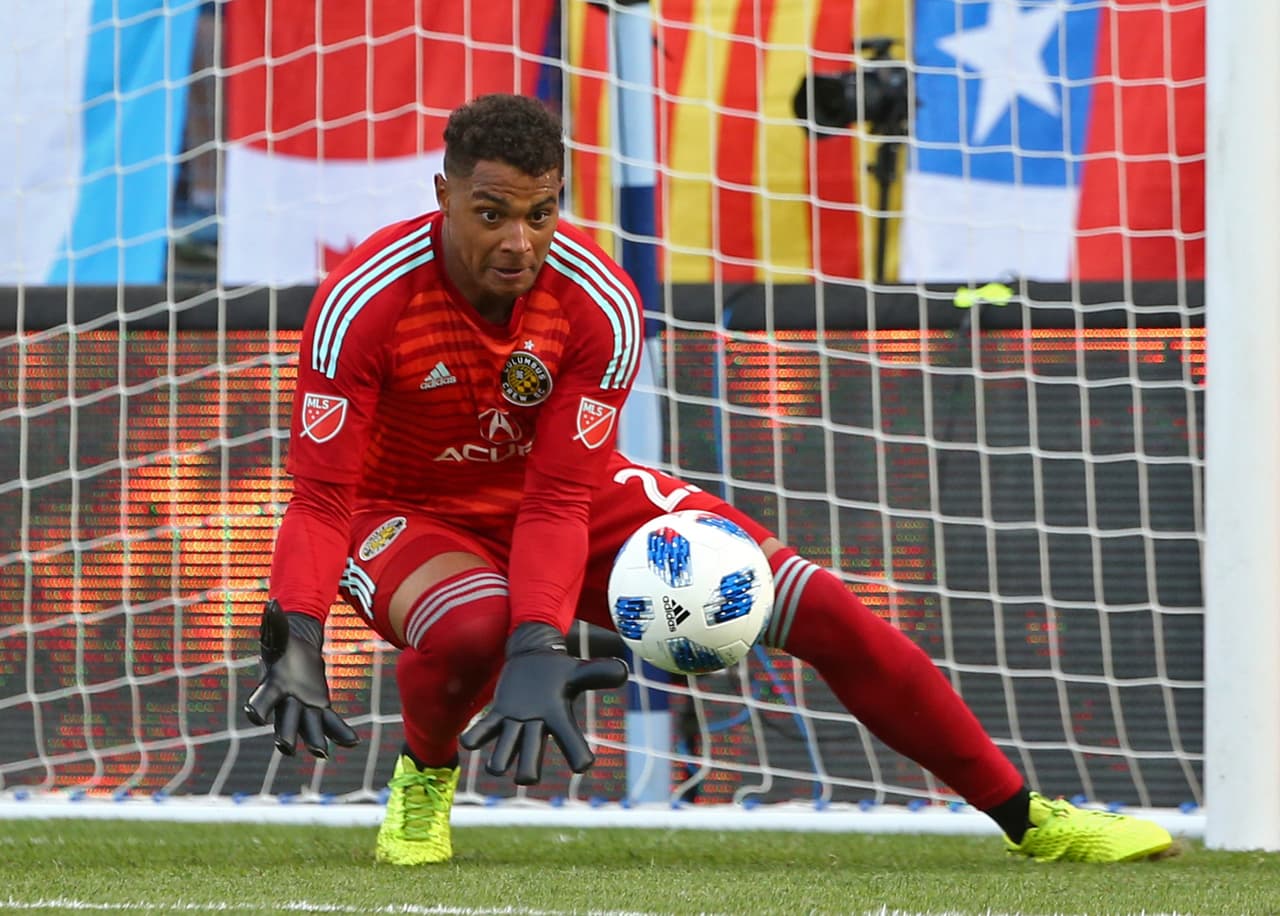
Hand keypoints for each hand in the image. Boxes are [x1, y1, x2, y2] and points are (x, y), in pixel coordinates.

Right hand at [243, 600, 359, 757]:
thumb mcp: (277, 633)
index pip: (261, 700)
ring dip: (315, 740)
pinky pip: (331, 722)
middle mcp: (286, 702)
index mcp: (272, 686)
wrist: (295, 652)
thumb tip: (272, 603)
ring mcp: (303, 708)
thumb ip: (275, 621)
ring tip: (322, 753)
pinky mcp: (320, 707)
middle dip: (285, 734)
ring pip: (309, 728)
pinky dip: (341, 732)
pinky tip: (353, 743)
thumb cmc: (282, 644)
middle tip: (286, 748)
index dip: (257, 708)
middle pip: (284, 721)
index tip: (254, 717)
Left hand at [460, 622, 627, 784]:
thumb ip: (599, 673)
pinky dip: (475, 738)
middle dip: (528, 770)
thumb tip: (624, 671)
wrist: (534, 659)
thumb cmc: (559, 670)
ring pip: (505, 752)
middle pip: (531, 758)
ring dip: (500, 760)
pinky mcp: (497, 713)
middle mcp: (536, 728)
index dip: (577, 754)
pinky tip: (468, 742)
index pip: (571, 740)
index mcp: (558, 719)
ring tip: (496, 766)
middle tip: (527, 777)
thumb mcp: (578, 671)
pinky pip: (483, 730)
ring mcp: (514, 723)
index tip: (583, 765)